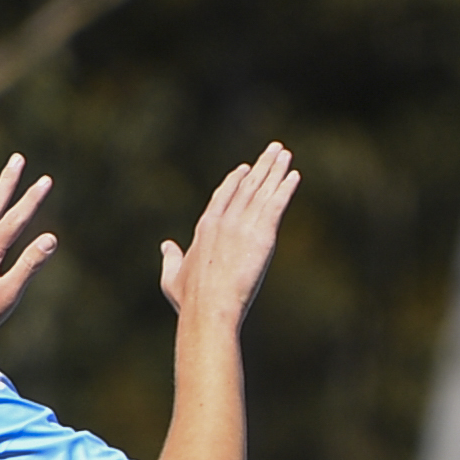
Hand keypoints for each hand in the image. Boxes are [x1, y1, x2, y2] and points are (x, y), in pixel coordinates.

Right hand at [158, 142, 300, 319]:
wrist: (209, 309)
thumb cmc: (190, 301)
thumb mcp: (172, 277)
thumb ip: (170, 258)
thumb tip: (166, 245)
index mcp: (205, 227)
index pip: (223, 196)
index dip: (235, 181)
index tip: (246, 168)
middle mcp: (224, 220)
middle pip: (247, 186)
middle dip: (262, 166)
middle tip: (273, 149)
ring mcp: (243, 225)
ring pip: (263, 190)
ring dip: (276, 170)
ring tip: (286, 154)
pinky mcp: (262, 235)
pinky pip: (276, 204)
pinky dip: (285, 188)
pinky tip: (293, 175)